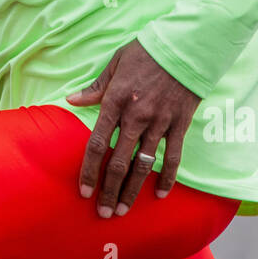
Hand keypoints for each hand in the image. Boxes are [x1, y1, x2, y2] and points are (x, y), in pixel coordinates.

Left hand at [66, 39, 201, 216]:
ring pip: (144, 165)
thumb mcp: (115, 64)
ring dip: (132, 191)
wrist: (185, 46)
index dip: (89, 170)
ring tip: (122, 210)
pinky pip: (173, 157)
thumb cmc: (146, 52)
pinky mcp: (180, 124)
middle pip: (119, 162)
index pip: (97, 143)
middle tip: (102, 213)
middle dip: (108, 190)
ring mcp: (160, 122)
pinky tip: (160, 195)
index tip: (83, 191)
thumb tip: (72, 100)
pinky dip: (167, 178)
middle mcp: (136, 116)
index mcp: (116, 101)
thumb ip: (95, 88)